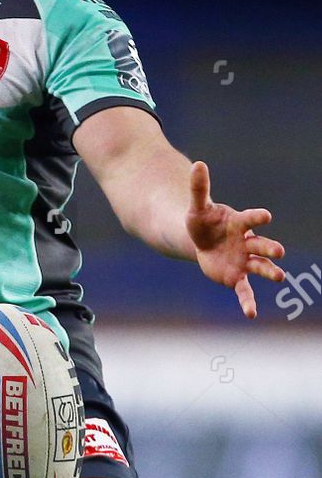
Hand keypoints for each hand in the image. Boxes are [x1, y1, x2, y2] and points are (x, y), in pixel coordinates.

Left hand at [186, 160, 284, 318]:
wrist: (201, 241)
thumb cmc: (203, 222)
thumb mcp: (197, 208)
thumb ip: (199, 188)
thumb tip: (197, 164)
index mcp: (239, 223)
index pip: (251, 219)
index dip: (257, 217)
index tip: (265, 216)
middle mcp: (246, 242)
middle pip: (260, 244)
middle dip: (269, 247)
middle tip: (279, 251)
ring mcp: (243, 260)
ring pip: (260, 266)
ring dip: (269, 271)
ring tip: (280, 277)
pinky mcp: (236, 277)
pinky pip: (244, 291)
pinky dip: (248, 302)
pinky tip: (251, 314)